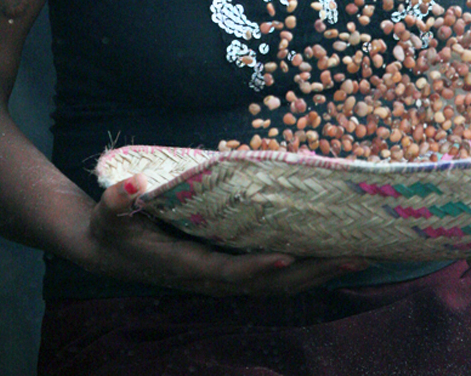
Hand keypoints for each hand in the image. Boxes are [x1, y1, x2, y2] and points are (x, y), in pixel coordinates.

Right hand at [85, 174, 368, 295]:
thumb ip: (118, 200)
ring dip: (319, 272)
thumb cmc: (113, 228)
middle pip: (270, 284)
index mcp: (186, 265)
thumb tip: (131, 185)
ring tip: (361, 255)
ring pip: (280, 285)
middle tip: (355, 254)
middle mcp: (211, 278)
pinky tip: (332, 255)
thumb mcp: (109, 214)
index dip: (258, 269)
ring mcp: (224, 277)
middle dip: (312, 272)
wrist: (111, 251)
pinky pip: (275, 276)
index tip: (288, 259)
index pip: (228, 272)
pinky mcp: (231, 269)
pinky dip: (306, 269)